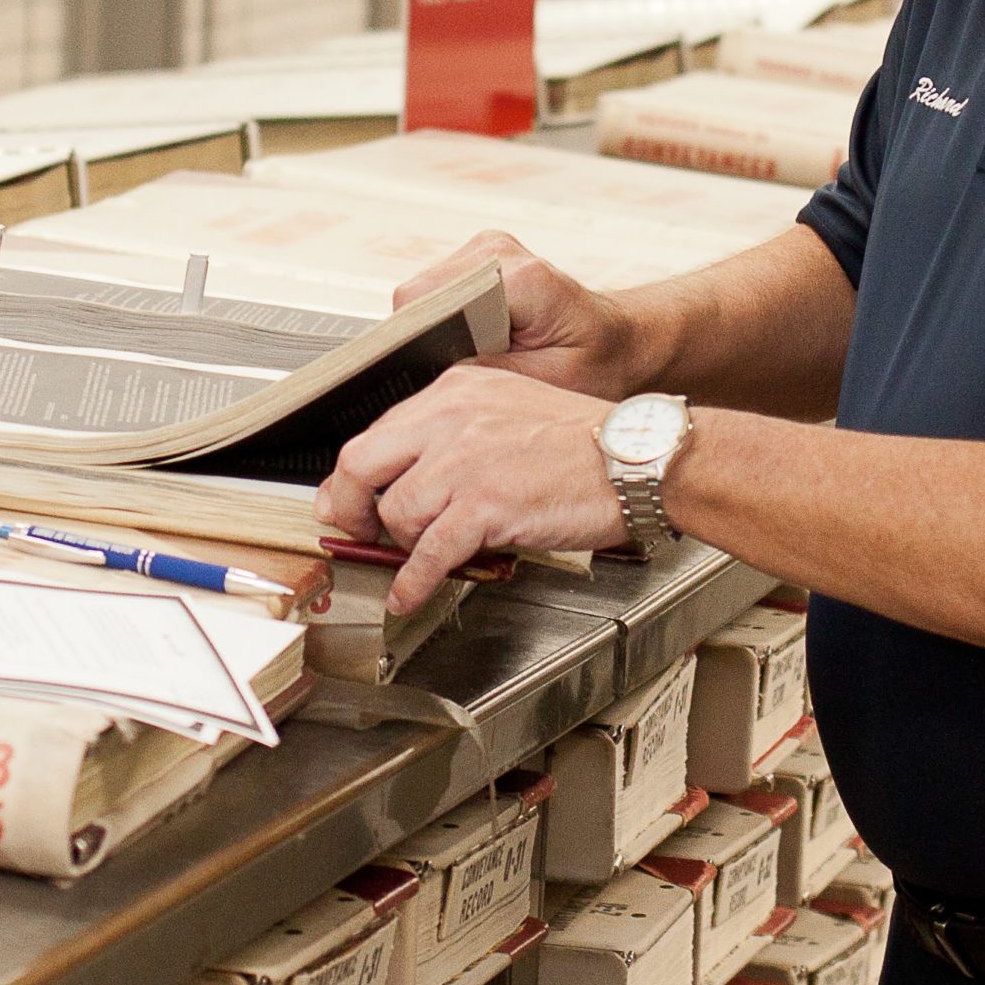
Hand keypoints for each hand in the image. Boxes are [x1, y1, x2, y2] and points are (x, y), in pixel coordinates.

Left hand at [316, 367, 626, 614]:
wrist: (635, 458)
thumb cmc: (585, 442)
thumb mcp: (510, 409)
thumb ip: (457, 435)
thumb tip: (414, 478)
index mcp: (457, 390)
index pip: (377, 432)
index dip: (354, 476)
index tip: (349, 499)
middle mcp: (452, 418)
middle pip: (362, 465)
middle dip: (350, 509)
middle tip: (356, 533)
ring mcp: (465, 461)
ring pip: (395, 513)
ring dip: (400, 546)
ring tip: (417, 558)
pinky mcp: (484, 505)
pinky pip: (427, 553)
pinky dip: (413, 582)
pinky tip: (411, 593)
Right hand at [392, 231, 645, 400]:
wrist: (624, 339)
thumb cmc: (601, 362)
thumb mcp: (556, 383)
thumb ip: (495, 374)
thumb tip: (434, 370)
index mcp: (522, 279)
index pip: (428, 300)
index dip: (414, 339)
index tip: (425, 375)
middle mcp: (498, 251)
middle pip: (417, 297)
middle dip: (426, 341)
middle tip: (459, 377)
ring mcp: (485, 250)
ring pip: (421, 297)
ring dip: (437, 334)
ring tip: (479, 361)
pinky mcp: (478, 260)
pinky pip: (435, 296)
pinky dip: (446, 326)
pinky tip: (479, 347)